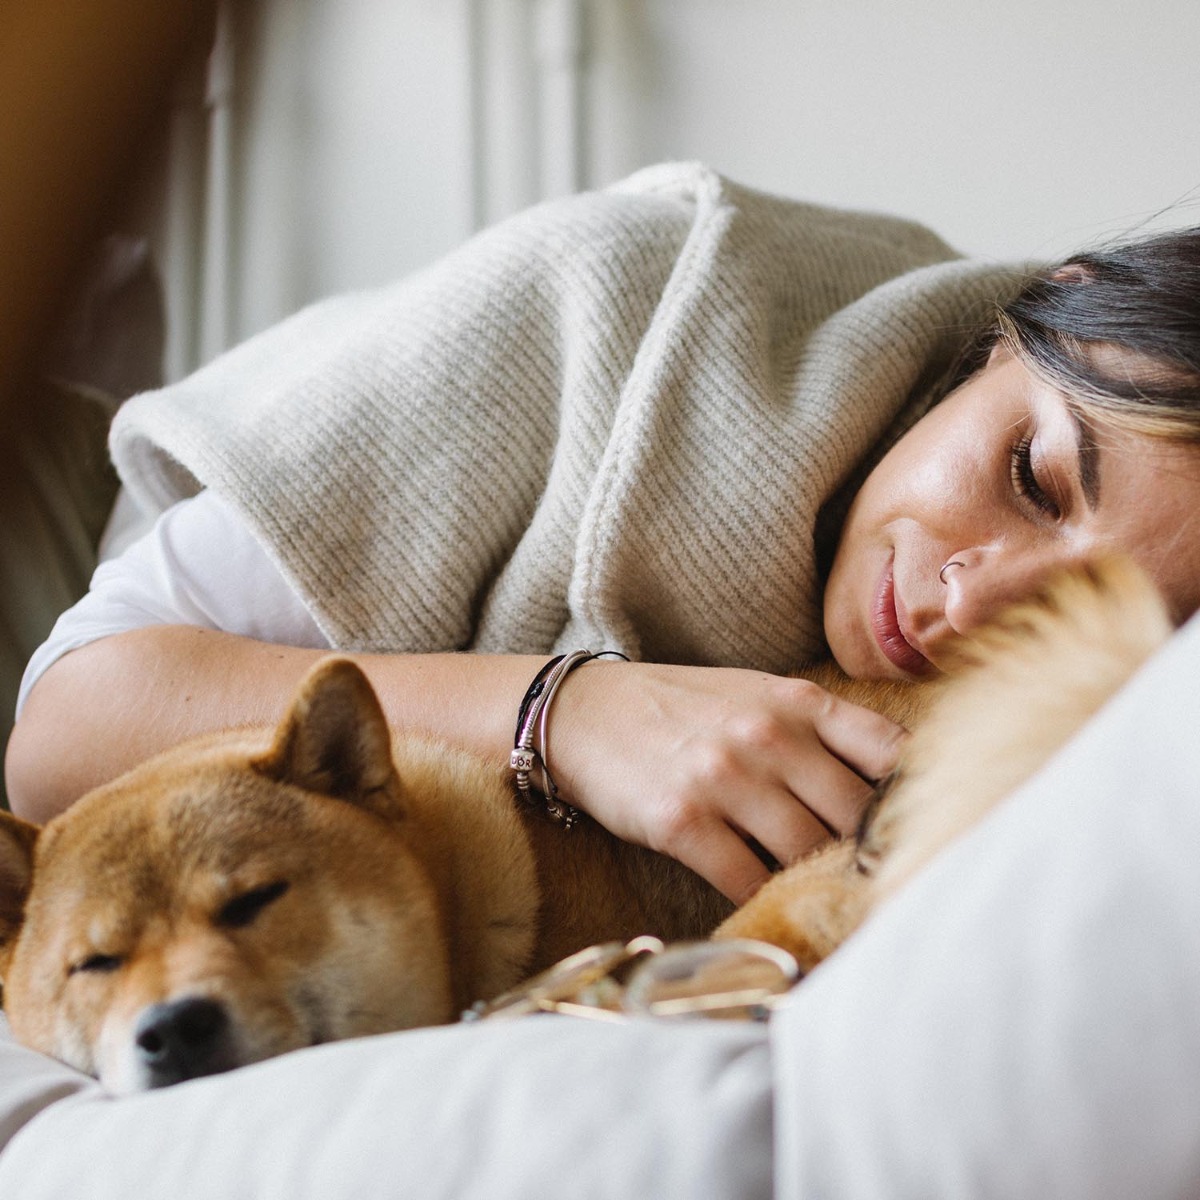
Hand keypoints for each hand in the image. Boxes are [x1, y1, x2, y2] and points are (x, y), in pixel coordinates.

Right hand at [549, 661, 907, 904]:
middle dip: (871, 857)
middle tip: (883, 889)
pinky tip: (771, 907)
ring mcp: (725, 779)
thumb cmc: (680, 708)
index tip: (927, 833)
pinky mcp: (683, 823)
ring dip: (820, 884)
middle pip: (856, 816)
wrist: (583, 712)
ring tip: (831, 905)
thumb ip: (820, 732)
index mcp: (798, 703)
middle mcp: (768, 737)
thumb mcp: (756, 696)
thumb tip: (889, 789)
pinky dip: (766, 902)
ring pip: (807, 853)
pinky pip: (748, 881)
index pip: (892, 753)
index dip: (920, 799)